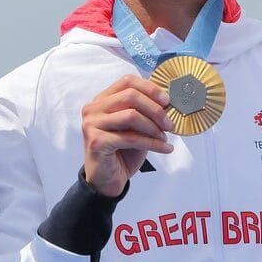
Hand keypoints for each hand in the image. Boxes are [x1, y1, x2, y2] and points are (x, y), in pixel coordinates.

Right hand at [81, 74, 173, 196]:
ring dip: (153, 127)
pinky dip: (152, 143)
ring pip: (131, 116)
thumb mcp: (136, 127)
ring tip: (164, 137)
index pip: (127, 81)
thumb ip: (145, 111)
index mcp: (103, 99)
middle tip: (169, 124)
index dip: (150, 88)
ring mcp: (92, 124)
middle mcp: (94, 108)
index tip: (167, 101)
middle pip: (130, 96)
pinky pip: (131, 138)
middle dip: (155, 109)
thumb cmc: (122, 151)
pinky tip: (164, 148)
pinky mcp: (97, 141)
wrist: (108, 179)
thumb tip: (168, 102)